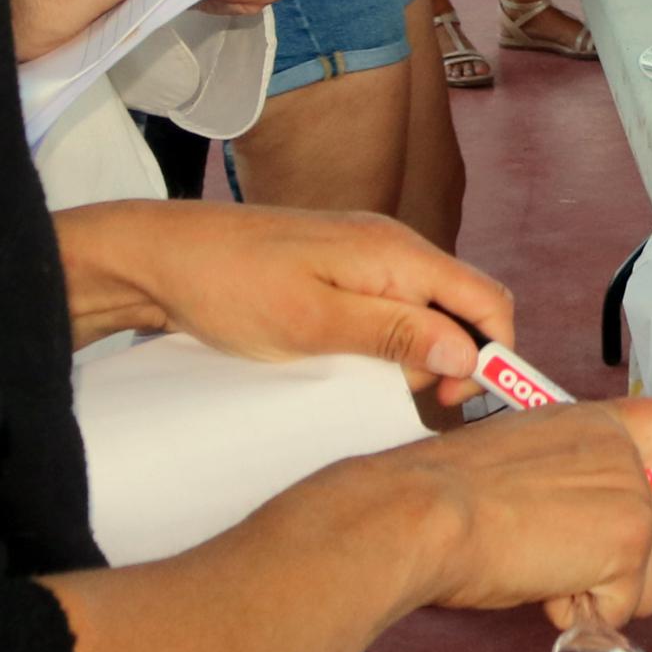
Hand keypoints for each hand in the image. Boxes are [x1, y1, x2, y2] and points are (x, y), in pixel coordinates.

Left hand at [66, 198, 519, 389]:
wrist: (157, 258)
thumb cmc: (229, 286)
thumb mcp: (313, 323)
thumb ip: (395, 334)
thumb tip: (467, 352)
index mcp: (396, 253)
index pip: (485, 299)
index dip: (494, 353)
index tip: (460, 403)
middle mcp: (391, 248)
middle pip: (461, 306)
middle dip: (456, 359)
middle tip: (412, 404)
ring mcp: (365, 257)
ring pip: (427, 311)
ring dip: (420, 354)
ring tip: (378, 389)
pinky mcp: (340, 270)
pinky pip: (392, 308)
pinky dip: (391, 342)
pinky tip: (357, 368)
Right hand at [397, 396, 651, 636]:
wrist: (426, 513)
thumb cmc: (446, 495)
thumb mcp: (520, 462)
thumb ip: (568, 477)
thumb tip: (582, 521)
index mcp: (597, 424)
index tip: (636, 508)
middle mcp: (625, 451)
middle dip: (612, 563)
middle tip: (552, 554)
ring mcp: (634, 495)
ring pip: (650, 577)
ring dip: (595, 591)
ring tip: (539, 568)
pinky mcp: (630, 541)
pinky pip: (623, 607)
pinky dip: (582, 613)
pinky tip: (541, 584)